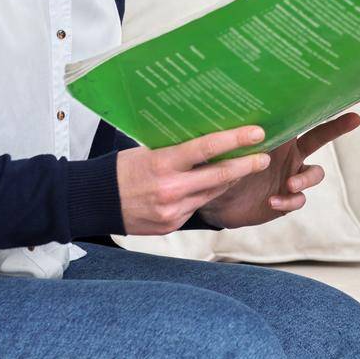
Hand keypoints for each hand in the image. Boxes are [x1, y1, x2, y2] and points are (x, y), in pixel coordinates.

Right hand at [117, 125, 277, 234]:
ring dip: (230, 179)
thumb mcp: (147, 152)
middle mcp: (171, 190)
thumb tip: (208, 141)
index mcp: (162, 164)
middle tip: (264, 156)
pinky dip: (205, 195)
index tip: (257, 133)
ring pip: (212, 193)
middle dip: (246, 165)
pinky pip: (197, 207)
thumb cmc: (120, 170)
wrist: (95, 203)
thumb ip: (176, 151)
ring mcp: (173, 211)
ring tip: (245, 167)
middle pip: (219, 175)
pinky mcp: (172, 225)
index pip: (206, 148)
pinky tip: (210, 185)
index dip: (235, 140)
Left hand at [198, 112, 359, 228]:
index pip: (300, 118)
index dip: (318, 106)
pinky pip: (298, 199)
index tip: (339, 94)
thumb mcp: (226, 147)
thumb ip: (235, 132)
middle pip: (320, 137)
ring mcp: (291, 176)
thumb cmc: (220, 166)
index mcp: (277, 136)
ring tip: (289, 183)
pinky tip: (273, 201)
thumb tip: (231, 102)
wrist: (214, 200)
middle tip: (354, 118)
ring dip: (305, 178)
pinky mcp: (286, 198)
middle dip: (337, 126)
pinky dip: (289, 199)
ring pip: (314, 174)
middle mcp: (290, 154)